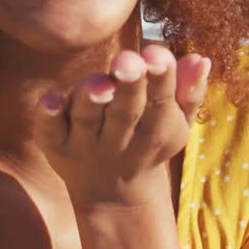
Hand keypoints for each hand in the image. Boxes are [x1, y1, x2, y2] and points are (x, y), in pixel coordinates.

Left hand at [33, 44, 211, 209]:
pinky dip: (48, 117)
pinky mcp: (56, 146)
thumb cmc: (148, 139)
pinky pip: (50, 132)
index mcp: (154, 128)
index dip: (160, 77)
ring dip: (92, 100)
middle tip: (127, 62)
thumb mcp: (175, 122)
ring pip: (89, 119)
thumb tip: (199, 58)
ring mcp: (85, 143)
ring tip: (97, 82)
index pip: (160, 101)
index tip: (156, 54)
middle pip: (125, 111)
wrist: (114, 195)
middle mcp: (118, 138)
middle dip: (128, 87)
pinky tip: (48, 99)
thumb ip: (188, 91)